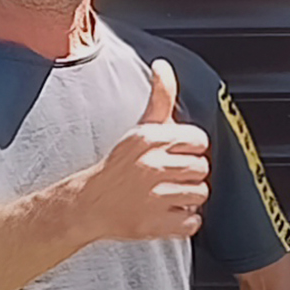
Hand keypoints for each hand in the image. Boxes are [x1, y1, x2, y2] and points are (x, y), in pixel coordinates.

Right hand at [78, 60, 210, 241]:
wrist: (87, 204)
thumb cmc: (119, 166)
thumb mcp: (139, 128)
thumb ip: (160, 97)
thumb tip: (163, 66)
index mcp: (149, 139)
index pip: (199, 141)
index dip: (191, 150)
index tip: (177, 156)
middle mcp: (151, 165)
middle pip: (202, 168)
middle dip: (189, 174)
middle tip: (171, 178)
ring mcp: (153, 196)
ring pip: (200, 194)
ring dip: (188, 198)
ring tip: (168, 195)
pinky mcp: (155, 223)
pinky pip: (192, 222)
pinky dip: (183, 221)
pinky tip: (166, 213)